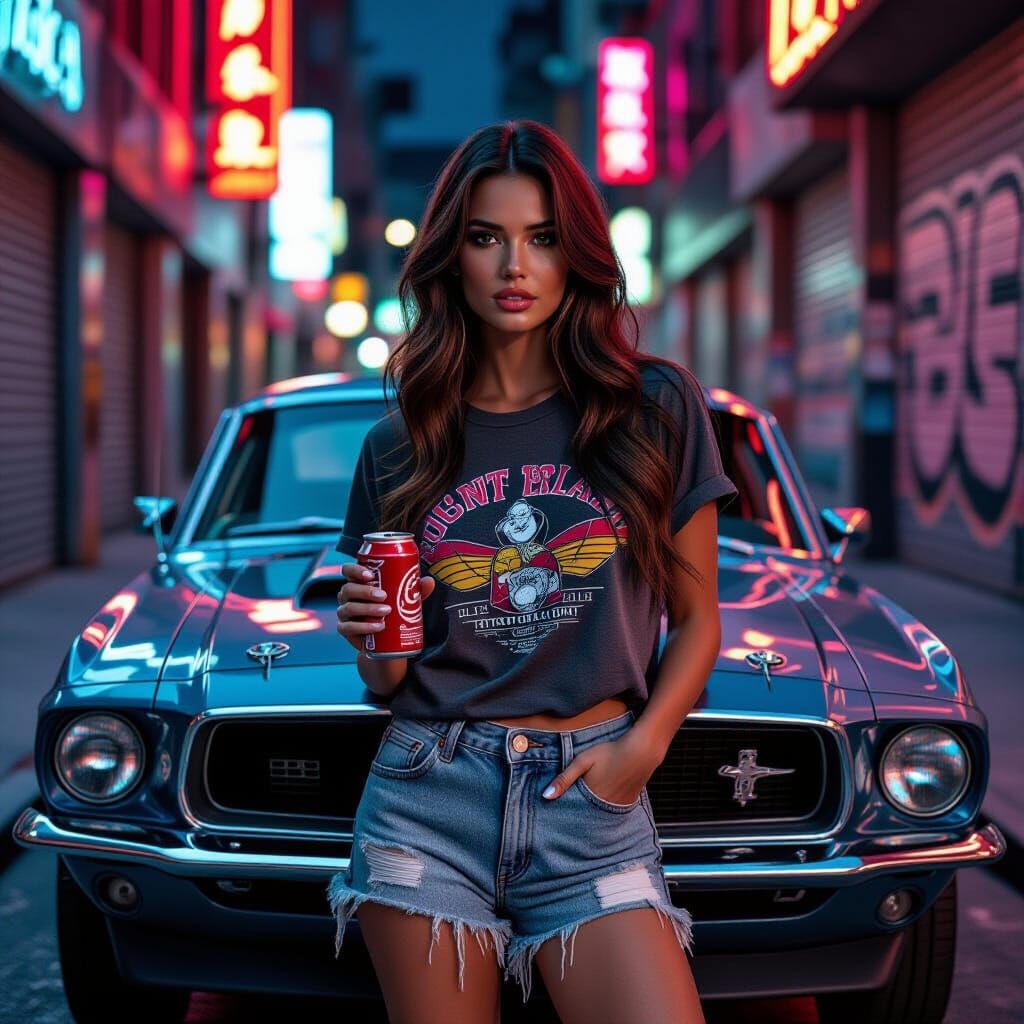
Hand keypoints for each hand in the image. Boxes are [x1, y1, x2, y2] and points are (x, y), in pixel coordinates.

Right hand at [336, 562, 435, 652]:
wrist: (386, 643)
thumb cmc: (392, 614)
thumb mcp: (405, 600)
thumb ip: (415, 591)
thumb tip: (429, 581)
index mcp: (358, 583)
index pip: (348, 571)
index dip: (356, 570)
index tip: (371, 574)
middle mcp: (348, 597)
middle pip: (348, 589)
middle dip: (365, 591)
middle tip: (384, 595)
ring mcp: (345, 614)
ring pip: (348, 608)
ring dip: (367, 608)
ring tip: (386, 611)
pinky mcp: (346, 630)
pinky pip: (348, 628)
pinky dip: (363, 627)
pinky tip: (378, 627)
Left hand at [541, 728, 661, 803]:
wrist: (641, 751)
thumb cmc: (610, 752)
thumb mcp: (583, 761)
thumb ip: (564, 779)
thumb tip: (546, 796)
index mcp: (590, 797)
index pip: (573, 811)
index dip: (565, 810)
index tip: (558, 813)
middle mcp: (604, 806)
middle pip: (587, 815)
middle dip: (579, 813)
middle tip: (571, 810)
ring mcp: (618, 806)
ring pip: (600, 813)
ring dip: (593, 810)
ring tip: (590, 800)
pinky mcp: (628, 802)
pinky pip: (613, 809)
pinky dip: (607, 806)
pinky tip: (606, 796)